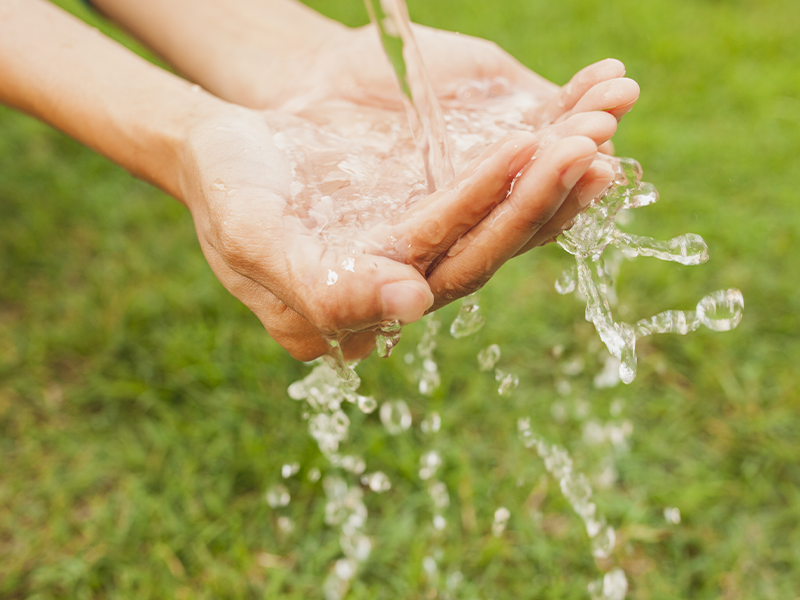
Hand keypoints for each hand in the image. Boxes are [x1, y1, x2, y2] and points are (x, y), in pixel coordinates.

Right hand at [179, 106, 615, 359]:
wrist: (222, 137)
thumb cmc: (227, 190)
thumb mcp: (256, 238)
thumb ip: (326, 286)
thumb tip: (413, 307)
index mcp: (379, 295)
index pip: (451, 265)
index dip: (495, 213)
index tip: (533, 153)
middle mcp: (414, 268)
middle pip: (496, 239)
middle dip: (543, 188)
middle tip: (587, 138)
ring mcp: (432, 227)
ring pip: (510, 204)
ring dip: (560, 159)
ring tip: (607, 111)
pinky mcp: (441, 186)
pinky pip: (504, 165)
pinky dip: (546, 126)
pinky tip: (589, 97)